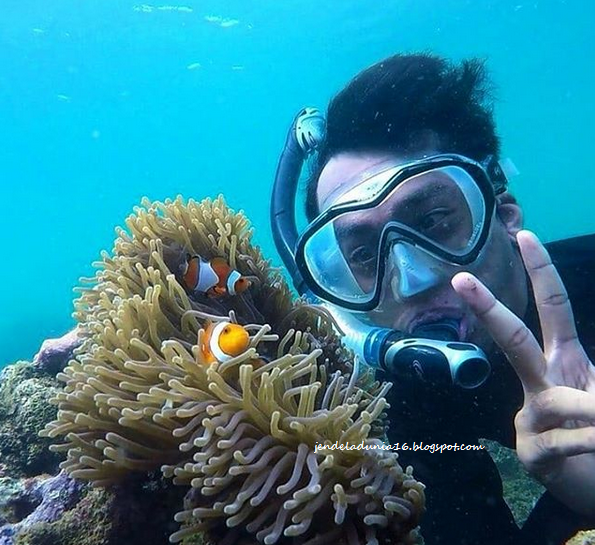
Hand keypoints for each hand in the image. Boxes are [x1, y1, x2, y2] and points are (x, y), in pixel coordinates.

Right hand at [451, 230, 594, 517]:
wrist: (588, 482)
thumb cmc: (592, 425)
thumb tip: (594, 384)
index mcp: (562, 358)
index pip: (552, 306)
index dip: (540, 270)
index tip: (524, 234)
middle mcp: (543, 379)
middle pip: (514, 338)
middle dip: (488, 308)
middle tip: (460, 280)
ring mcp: (531, 415)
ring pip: (555, 400)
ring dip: (589, 408)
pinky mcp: (531, 452)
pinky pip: (565, 442)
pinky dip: (586, 442)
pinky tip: (593, 446)